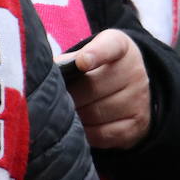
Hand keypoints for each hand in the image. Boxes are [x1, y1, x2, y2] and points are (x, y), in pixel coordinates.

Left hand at [55, 29, 150, 149]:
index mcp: (120, 47)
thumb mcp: (86, 57)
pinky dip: (86, 133)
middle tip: (52, 101)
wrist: (130, 90)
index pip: (110, 47)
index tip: (81, 62)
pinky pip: (103, 133)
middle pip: (94, 86)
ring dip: (75, 116)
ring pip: (97, 112)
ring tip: (63, 114)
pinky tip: (77, 128)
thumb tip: (41, 76)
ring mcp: (139, 98)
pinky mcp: (137, 124)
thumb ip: (66, 63)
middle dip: (69, 96)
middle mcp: (134, 71)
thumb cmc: (97, 71)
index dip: (96, 54)